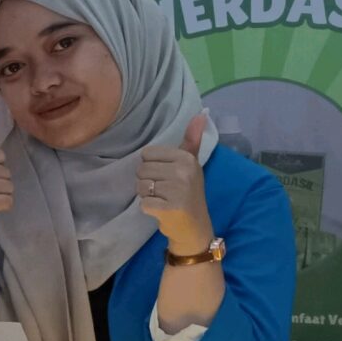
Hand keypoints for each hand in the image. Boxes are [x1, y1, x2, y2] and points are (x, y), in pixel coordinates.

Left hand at [137, 112, 212, 255]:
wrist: (194, 227)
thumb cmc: (189, 193)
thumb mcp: (191, 164)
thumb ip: (191, 141)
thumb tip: (201, 114)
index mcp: (186, 158)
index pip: (148, 153)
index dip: (151, 166)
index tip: (165, 176)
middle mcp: (183, 171)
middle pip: (142, 169)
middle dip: (147, 182)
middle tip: (163, 191)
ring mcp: (176, 190)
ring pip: (140, 186)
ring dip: (146, 195)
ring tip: (162, 199)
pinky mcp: (168, 208)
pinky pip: (143, 203)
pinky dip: (148, 208)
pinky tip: (161, 210)